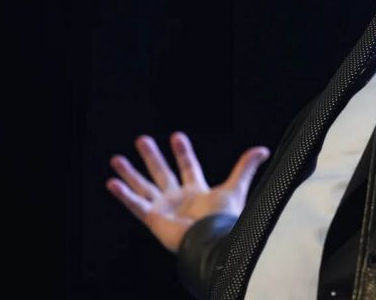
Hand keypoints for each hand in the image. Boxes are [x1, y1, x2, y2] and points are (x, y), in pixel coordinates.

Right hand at [106, 131, 269, 252]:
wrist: (211, 240)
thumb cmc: (224, 218)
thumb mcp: (235, 187)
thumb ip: (246, 167)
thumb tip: (263, 150)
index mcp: (197, 191)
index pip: (188, 166)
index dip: (182, 151)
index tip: (176, 136)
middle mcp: (178, 199)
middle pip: (162, 172)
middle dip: (152, 156)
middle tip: (142, 139)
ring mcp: (164, 208)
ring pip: (143, 186)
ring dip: (130, 173)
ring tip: (116, 159)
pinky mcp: (153, 219)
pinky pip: (135, 204)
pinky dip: (123, 194)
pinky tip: (112, 182)